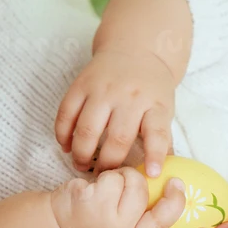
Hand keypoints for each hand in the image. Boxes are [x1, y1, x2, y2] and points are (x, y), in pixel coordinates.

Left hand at [50, 167, 207, 227]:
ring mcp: (108, 222)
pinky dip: (107, 176)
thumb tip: (177, 205)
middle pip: (161, 216)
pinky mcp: (92, 201)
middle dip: (173, 196)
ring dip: (129, 178)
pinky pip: (113, 177)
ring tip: (116, 186)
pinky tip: (96, 187)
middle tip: (174, 182)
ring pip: (137, 186)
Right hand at [55, 49, 175, 176]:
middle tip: (104, 177)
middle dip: (109, 163)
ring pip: (87, 129)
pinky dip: (63, 133)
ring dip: (82, 153)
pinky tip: (66, 146)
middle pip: (118, 137)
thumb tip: (162, 172)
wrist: (135, 50)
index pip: (157, 133)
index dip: (154, 156)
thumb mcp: (165, 109)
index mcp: (155, 105)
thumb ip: (162, 138)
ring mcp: (102, 90)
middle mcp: (129, 97)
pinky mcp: (80, 85)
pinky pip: (66, 113)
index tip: (151, 175)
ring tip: (82, 166)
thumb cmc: (152, 89)